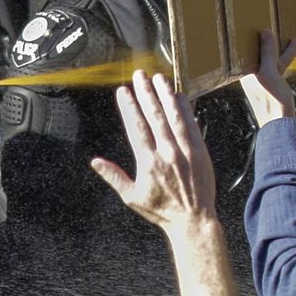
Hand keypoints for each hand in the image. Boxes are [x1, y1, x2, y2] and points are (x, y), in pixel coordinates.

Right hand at [90, 71, 216, 234]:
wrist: (193, 220)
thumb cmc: (161, 210)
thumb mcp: (132, 197)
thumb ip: (114, 177)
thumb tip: (95, 162)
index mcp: (148, 163)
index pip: (136, 128)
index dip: (129, 108)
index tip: (123, 92)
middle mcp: (166, 153)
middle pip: (154, 116)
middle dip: (146, 93)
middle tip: (139, 75)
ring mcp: (185, 151)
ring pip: (174, 116)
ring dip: (165, 94)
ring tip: (158, 78)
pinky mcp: (200, 151)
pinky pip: (192, 124)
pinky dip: (185, 108)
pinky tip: (179, 95)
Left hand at [237, 30, 295, 126]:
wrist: (282, 124)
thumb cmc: (272, 100)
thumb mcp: (269, 73)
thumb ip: (267, 53)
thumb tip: (265, 32)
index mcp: (244, 73)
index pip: (246, 49)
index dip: (250, 36)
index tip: (252, 20)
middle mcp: (251, 75)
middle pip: (257, 52)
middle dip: (265, 39)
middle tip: (267, 21)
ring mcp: (262, 79)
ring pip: (270, 57)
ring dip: (278, 46)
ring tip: (285, 31)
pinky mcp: (274, 83)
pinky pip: (278, 64)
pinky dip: (285, 55)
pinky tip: (293, 46)